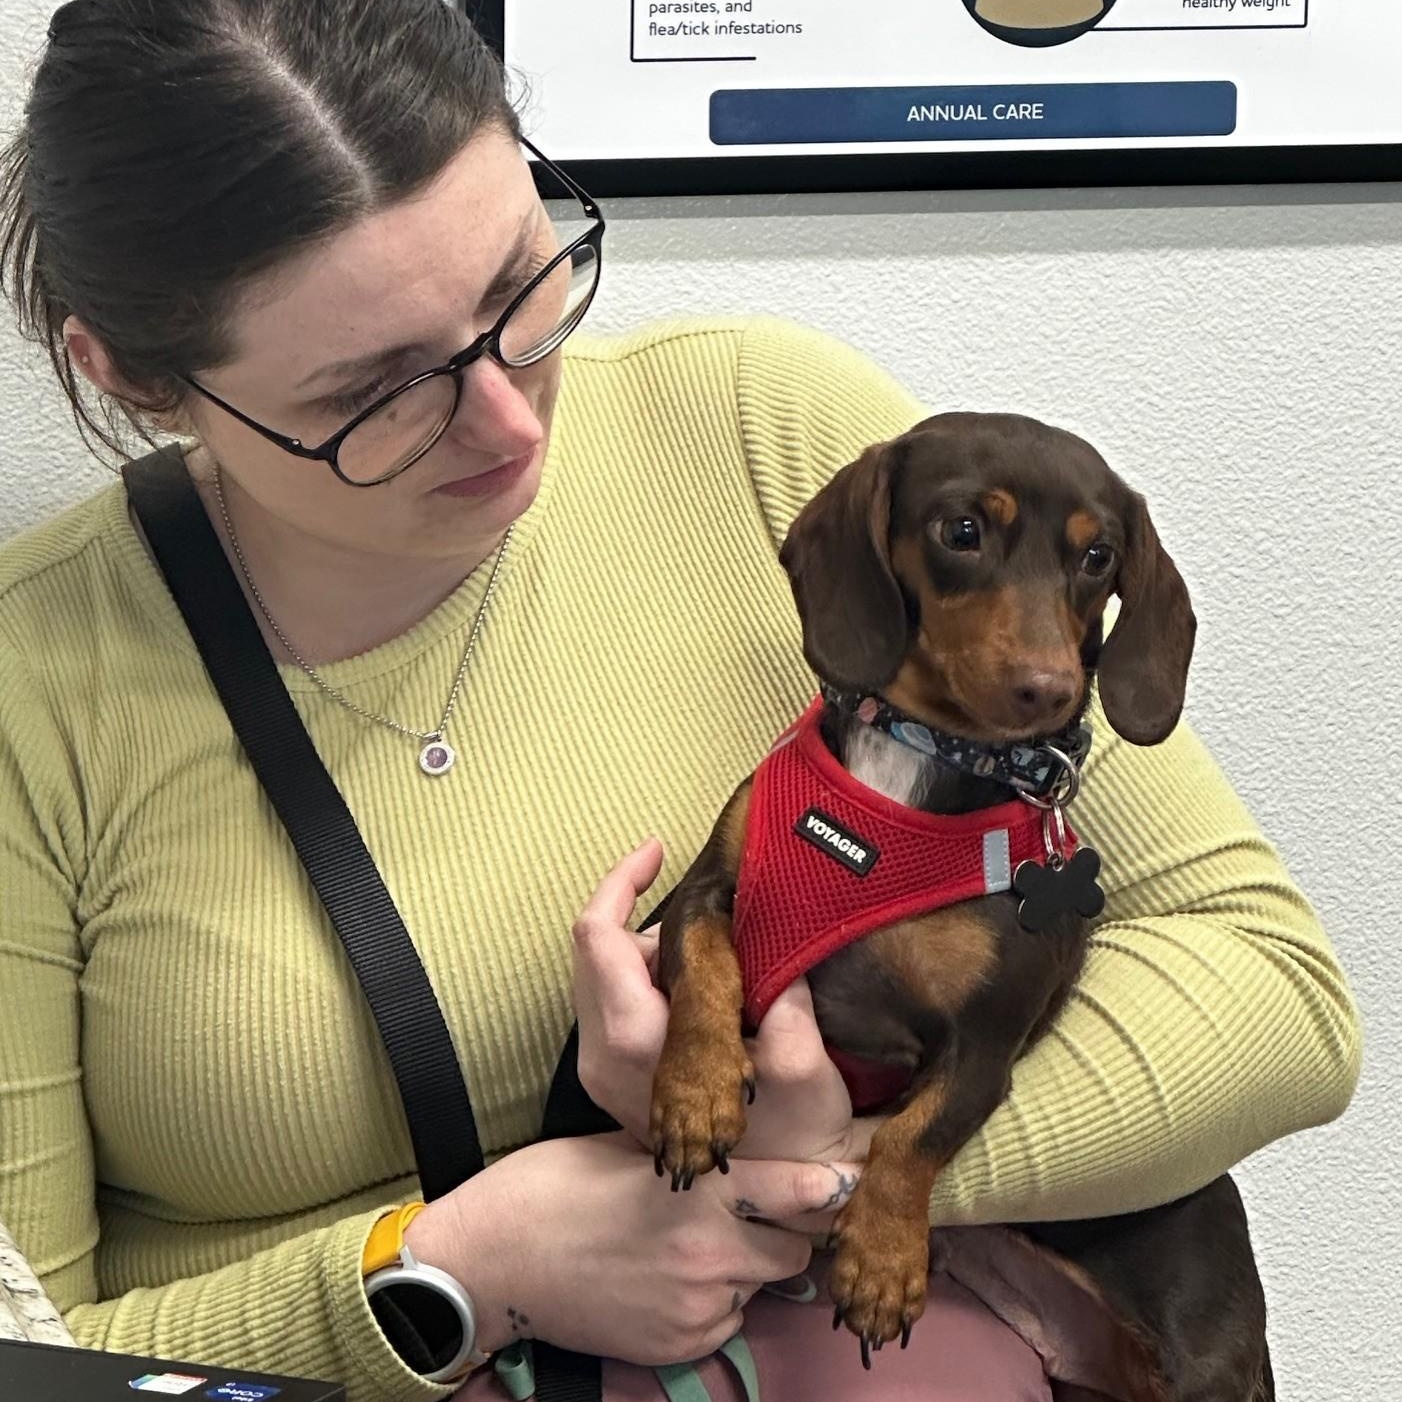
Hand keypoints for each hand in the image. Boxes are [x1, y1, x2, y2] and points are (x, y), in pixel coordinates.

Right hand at [404, 1132, 860, 1365]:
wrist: (495, 1258)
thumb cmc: (557, 1184)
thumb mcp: (632, 1147)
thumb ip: (695, 1154)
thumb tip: (742, 1149)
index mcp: (702, 1188)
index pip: (802, 1189)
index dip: (832, 1184)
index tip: (854, 1178)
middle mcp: (712, 1251)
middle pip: (796, 1248)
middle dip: (783, 1229)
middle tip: (749, 1212)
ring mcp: (698, 1305)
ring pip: (759, 1285)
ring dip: (744, 1266)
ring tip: (692, 1246)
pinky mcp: (680, 1346)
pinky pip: (726, 1321)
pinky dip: (714, 1302)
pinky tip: (668, 1280)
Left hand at [573, 839, 863, 1166]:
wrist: (786, 1190)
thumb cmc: (796, 1133)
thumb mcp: (802, 1067)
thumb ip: (786, 1001)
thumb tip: (772, 935)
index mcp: (636, 1042)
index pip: (597, 935)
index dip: (623, 879)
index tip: (661, 850)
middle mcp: (603, 1055)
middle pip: (596, 947)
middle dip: (645, 914)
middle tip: (711, 917)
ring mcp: (603, 1068)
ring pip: (605, 971)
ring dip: (654, 946)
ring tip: (719, 957)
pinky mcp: (614, 1073)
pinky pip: (616, 997)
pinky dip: (652, 973)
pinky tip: (705, 985)